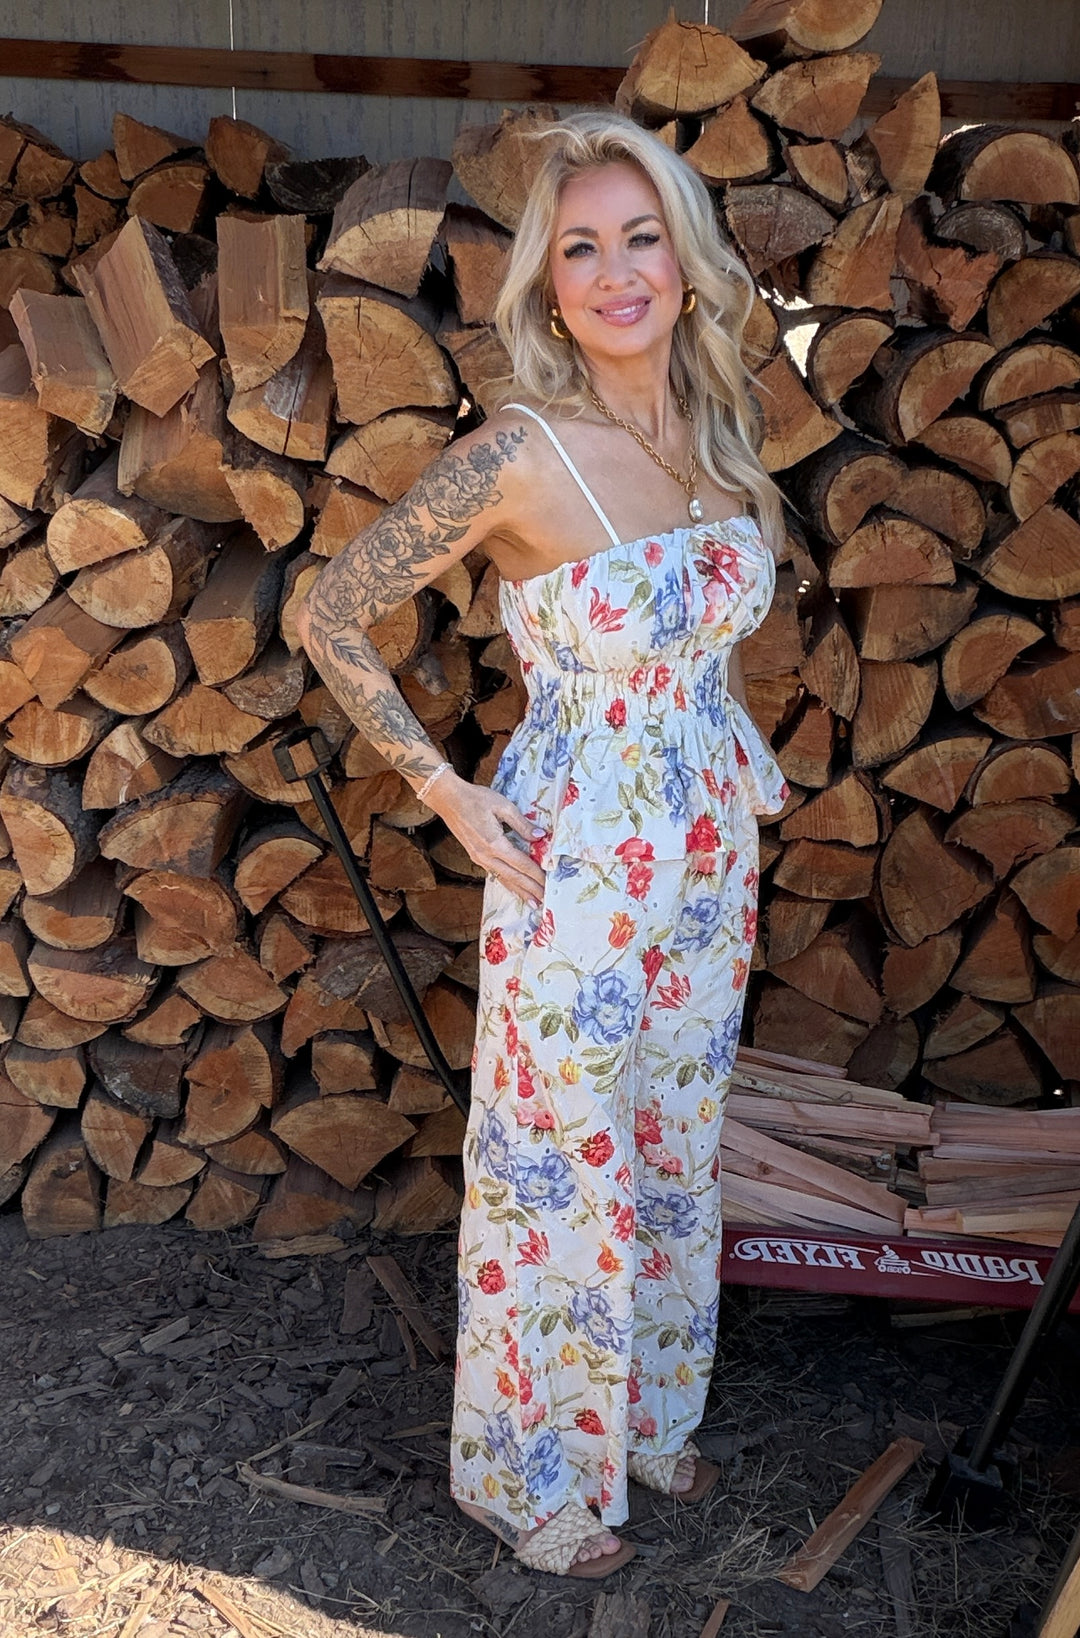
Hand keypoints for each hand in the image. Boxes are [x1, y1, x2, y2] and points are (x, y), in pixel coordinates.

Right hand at [425, 770, 545, 906]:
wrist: (448, 799)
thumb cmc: (475, 798)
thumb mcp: (503, 806)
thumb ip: (522, 824)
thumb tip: (540, 836)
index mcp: (494, 843)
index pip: (521, 863)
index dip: (536, 875)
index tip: (548, 883)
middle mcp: (486, 855)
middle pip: (513, 877)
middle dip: (530, 889)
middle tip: (544, 901)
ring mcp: (479, 857)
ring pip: (503, 879)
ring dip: (519, 891)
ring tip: (532, 902)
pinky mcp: (475, 856)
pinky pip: (494, 874)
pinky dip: (507, 883)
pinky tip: (513, 888)